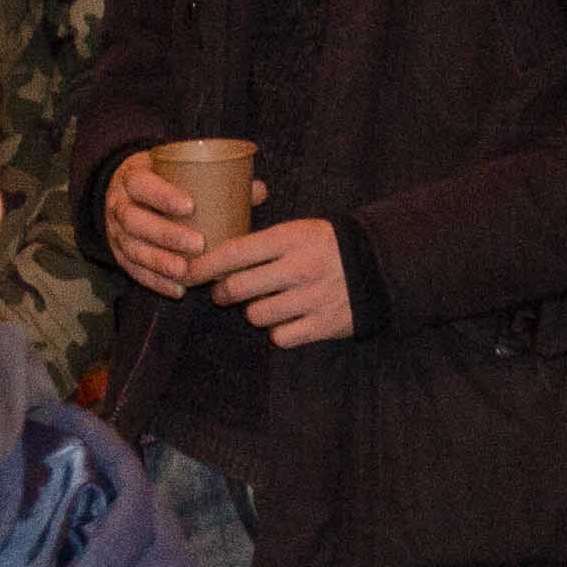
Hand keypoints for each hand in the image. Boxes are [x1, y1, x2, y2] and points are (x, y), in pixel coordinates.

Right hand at [104, 149, 251, 299]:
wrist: (126, 191)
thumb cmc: (161, 180)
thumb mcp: (177, 170)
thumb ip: (216, 178)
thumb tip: (258, 189)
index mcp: (133, 178)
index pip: (142, 185)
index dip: (162, 196)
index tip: (190, 205)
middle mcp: (118, 206)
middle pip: (135, 222)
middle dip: (166, 235)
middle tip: (198, 244)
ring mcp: (115, 233)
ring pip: (133, 250)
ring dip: (160, 263)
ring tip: (186, 273)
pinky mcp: (119, 255)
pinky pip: (134, 272)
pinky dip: (156, 283)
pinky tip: (178, 290)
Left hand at [201, 217, 352, 348]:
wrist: (379, 267)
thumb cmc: (326, 247)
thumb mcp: (298, 229)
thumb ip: (261, 240)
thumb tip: (212, 251)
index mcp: (290, 238)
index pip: (234, 252)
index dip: (204, 265)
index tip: (187, 273)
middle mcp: (299, 267)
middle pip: (237, 288)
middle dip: (223, 293)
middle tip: (224, 293)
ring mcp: (312, 298)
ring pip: (256, 315)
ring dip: (254, 312)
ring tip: (265, 302)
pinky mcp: (323, 324)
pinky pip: (281, 337)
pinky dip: (279, 331)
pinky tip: (287, 318)